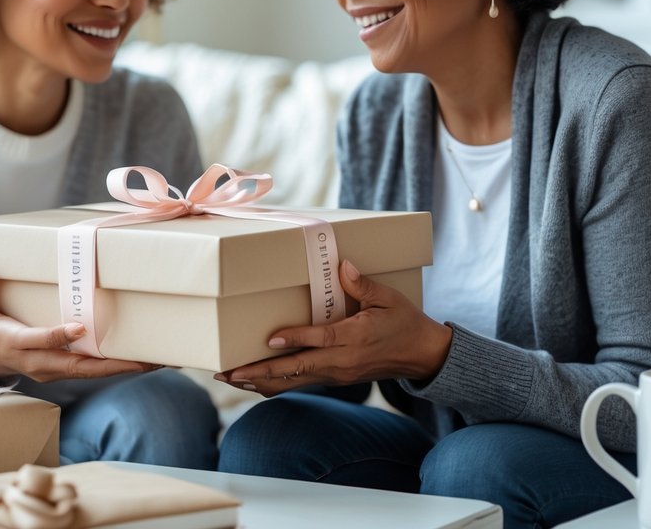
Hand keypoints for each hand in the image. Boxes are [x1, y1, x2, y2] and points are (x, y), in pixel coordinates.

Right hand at [0, 262, 158, 382]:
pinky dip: (115, 367)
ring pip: (89, 372)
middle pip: (76, 365)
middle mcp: (36, 362)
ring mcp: (50, 370)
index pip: (39, 340)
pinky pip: (91, 371)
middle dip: (110, 365)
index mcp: (14, 342)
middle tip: (143, 359)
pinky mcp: (61, 371)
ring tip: (154, 361)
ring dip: (121, 368)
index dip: (58, 335)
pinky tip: (142, 361)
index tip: (81, 326)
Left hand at [213, 259, 451, 396]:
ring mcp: (336, 373)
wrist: (422, 356)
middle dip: (260, 372)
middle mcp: (342, 361)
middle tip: (228, 372)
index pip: (320, 340)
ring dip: (260, 381)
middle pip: (296, 369)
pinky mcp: (333, 378)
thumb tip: (343, 266)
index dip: (295, 340)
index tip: (270, 339)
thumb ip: (363, 285)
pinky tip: (253, 382)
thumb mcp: (389, 298)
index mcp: (356, 338)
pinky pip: (300, 382)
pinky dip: (275, 383)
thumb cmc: (405, 322)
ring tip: (229, 377)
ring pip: (293, 381)